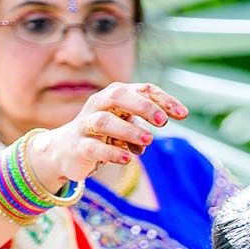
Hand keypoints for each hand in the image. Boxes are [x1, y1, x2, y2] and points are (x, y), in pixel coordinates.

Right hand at [33, 82, 186, 185]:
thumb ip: (145, 122)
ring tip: (148, 141)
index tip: (183, 115)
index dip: (163, 100)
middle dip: (143, 106)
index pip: (142, 89)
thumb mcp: (126, 124)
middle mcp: (99, 105)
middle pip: (119, 96)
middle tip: (162, 122)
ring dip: (129, 130)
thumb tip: (168, 120)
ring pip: (105, 121)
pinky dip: (111, 152)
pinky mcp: (78, 146)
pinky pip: (93, 147)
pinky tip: (126, 159)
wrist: (66, 150)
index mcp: (115, 96)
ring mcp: (86, 125)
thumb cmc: (104, 134)